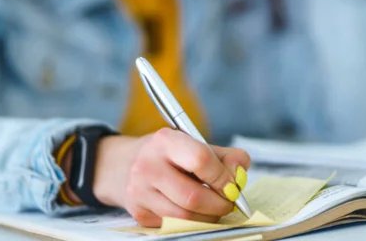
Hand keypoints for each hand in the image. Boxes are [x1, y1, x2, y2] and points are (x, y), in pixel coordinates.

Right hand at [86, 129, 250, 226]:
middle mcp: (147, 166)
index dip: (222, 176)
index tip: (233, 185)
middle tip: (230, 202)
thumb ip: (224, 156)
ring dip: (209, 217)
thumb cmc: (167, 154)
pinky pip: (174, 225)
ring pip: (184, 217)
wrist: (124, 165)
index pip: (200, 160)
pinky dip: (193, 222)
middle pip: (193, 196)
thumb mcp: (193, 143)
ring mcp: (139, 192)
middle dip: (219, 204)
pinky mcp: (139, 213)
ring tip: (215, 207)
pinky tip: (196, 211)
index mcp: (165, 141)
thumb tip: (241, 174)